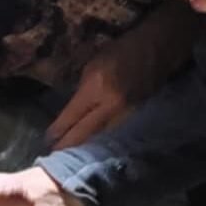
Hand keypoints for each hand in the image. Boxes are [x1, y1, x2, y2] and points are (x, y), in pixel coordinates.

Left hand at [46, 3, 200, 149]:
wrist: (156, 49)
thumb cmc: (121, 50)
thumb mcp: (93, 64)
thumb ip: (83, 89)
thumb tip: (73, 110)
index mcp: (96, 87)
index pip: (72, 116)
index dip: (59, 130)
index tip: (48, 140)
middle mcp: (110, 104)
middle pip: (85, 132)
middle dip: (69, 144)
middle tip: (55, 156)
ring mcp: (125, 112)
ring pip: (100, 136)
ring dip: (85, 145)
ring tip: (72, 154)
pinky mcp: (136, 116)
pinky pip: (114, 131)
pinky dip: (102, 138)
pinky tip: (93, 145)